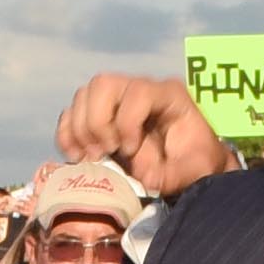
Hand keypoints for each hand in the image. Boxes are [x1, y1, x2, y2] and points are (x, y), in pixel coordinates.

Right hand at [57, 66, 225, 193]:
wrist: (189, 164)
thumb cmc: (196, 161)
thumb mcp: (196, 170)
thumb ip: (175, 175)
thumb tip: (147, 179)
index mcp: (168, 94)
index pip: (138, 91)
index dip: (127, 121)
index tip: (129, 151)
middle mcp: (139, 89)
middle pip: (103, 84)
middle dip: (97, 122)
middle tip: (105, 152)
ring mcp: (116, 99)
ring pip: (83, 95)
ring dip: (80, 129)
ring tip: (92, 157)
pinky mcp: (99, 115)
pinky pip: (71, 114)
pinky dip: (67, 135)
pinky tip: (76, 156)